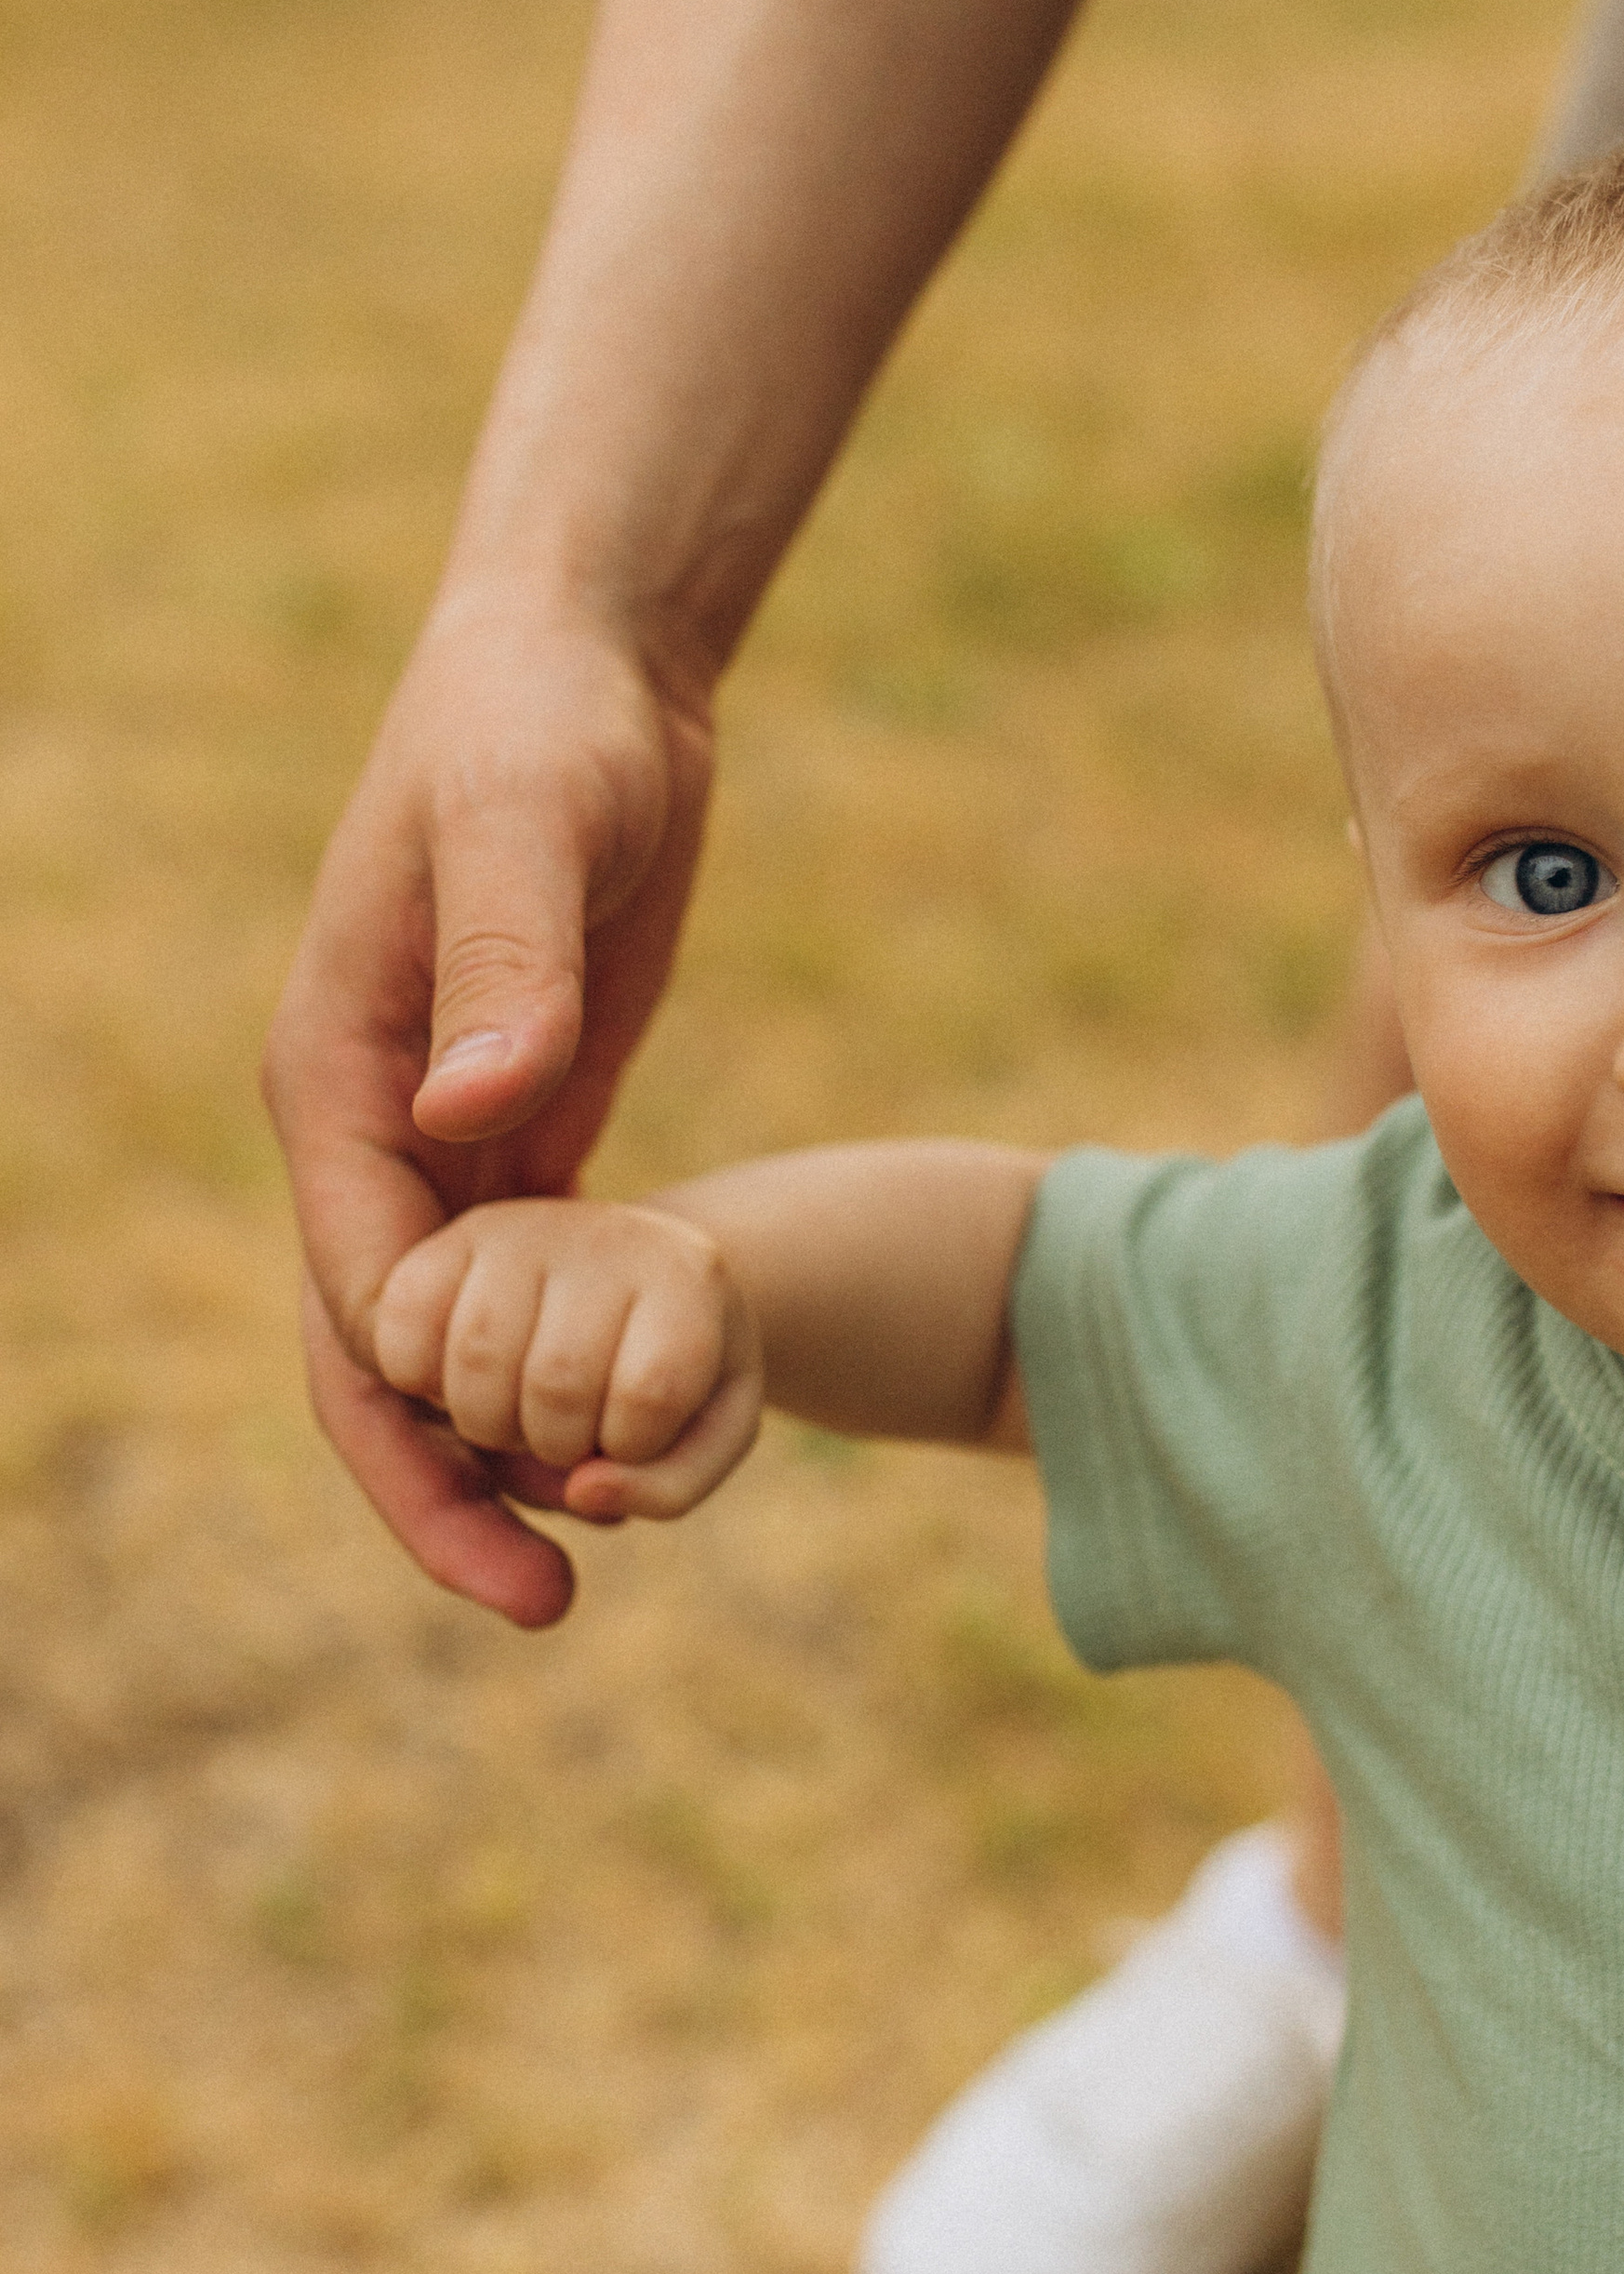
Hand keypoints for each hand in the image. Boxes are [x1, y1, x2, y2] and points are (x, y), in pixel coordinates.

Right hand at [264, 594, 715, 1624]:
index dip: (423, 1416)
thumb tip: (475, 1110)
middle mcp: (371, 1125)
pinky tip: (638, 1437)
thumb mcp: (530, 826)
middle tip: (547, 1605)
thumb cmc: (544, 725)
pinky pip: (519, 1287)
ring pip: (447, 1343)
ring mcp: (441, 1131)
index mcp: (334, 1077)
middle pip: (375, 1356)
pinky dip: (556, 1372)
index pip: (358, 1290)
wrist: (589, 668)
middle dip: (439, 1490)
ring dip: (501, 1452)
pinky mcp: (522, 1123)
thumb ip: (503, 963)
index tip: (524, 1506)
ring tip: (604, 1557)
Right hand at [373, 1199, 764, 1525]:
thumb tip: (583, 1493)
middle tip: (570, 1428)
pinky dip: (415, 1382)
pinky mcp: (443, 1245)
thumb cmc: (672, 1376)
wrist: (629, 1289)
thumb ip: (668, 1486)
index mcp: (688, 1277)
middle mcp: (601, 1236)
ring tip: (517, 1408)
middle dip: (555, 1446)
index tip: (636, 1429)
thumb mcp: (708, 1435)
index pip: (651, 1392)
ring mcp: (519, 1231)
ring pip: (476, 1362)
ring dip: (488, 1424)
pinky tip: (453, 1382)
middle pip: (558, 1384)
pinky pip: (398, 1336)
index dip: (634, 1446)